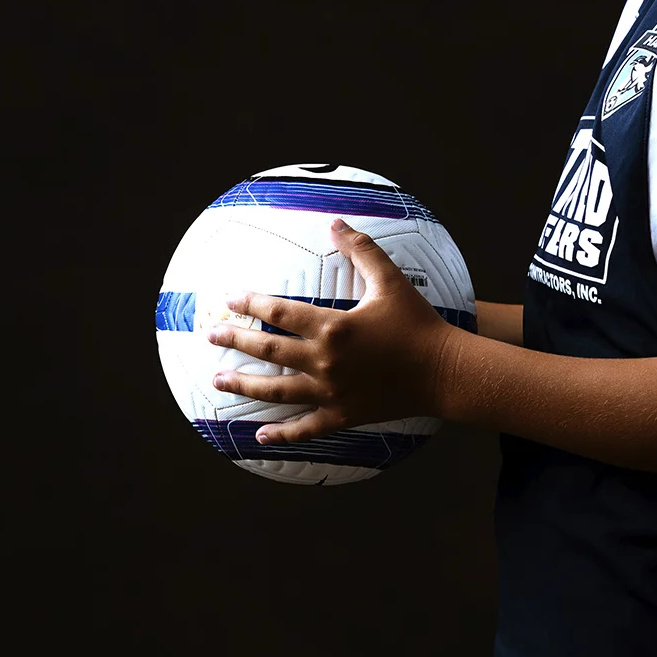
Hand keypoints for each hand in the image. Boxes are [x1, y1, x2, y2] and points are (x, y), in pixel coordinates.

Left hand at [206, 219, 460, 446]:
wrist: (444, 371)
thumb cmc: (417, 323)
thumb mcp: (390, 281)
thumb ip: (362, 249)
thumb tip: (335, 222)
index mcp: (333, 327)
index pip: (280, 312)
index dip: (251, 303)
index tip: (230, 299)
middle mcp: (325, 361)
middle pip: (269, 350)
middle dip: (236, 341)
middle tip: (211, 336)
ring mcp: (331, 392)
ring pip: (276, 390)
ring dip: (245, 386)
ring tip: (219, 382)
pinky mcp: (343, 415)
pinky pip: (306, 427)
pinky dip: (282, 433)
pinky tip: (260, 435)